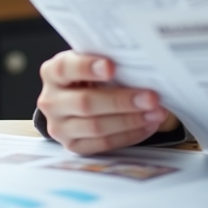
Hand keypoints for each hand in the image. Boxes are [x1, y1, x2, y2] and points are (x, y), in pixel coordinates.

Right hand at [37, 51, 177, 155]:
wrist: (78, 97)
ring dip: (131, 121)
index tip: (111, 66)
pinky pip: (103, 144)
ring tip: (156, 113)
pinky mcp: (73, 146)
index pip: (66, 68)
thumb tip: (142, 65)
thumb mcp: (93, 61)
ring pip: (96, 127)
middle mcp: (51, 100)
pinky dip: (129, 135)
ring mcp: (59, 126)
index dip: (88, 67)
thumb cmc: (91, 75)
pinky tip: (147, 125)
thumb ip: (108, 61)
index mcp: (53, 72)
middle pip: (86, 103)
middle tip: (151, 97)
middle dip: (122, 101)